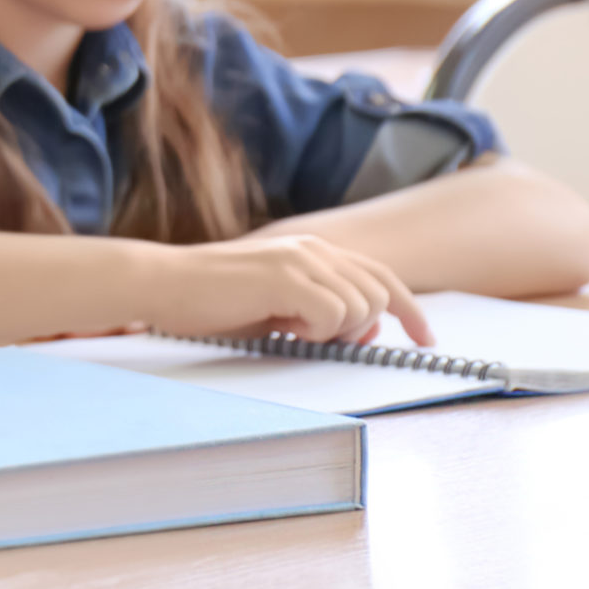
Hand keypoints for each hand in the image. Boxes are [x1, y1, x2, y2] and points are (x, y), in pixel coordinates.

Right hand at [142, 233, 433, 347]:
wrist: (161, 283)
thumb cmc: (210, 301)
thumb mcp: (276, 308)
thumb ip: (322, 313)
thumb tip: (369, 330)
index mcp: (311, 250)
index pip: (382, 275)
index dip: (411, 309)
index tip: (427, 339)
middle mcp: (313, 248)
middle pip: (382, 293)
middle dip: (364, 328)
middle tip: (316, 338)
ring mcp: (299, 260)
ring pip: (362, 307)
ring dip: (334, 331)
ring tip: (289, 328)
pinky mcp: (286, 278)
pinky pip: (334, 316)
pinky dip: (316, 332)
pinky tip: (280, 326)